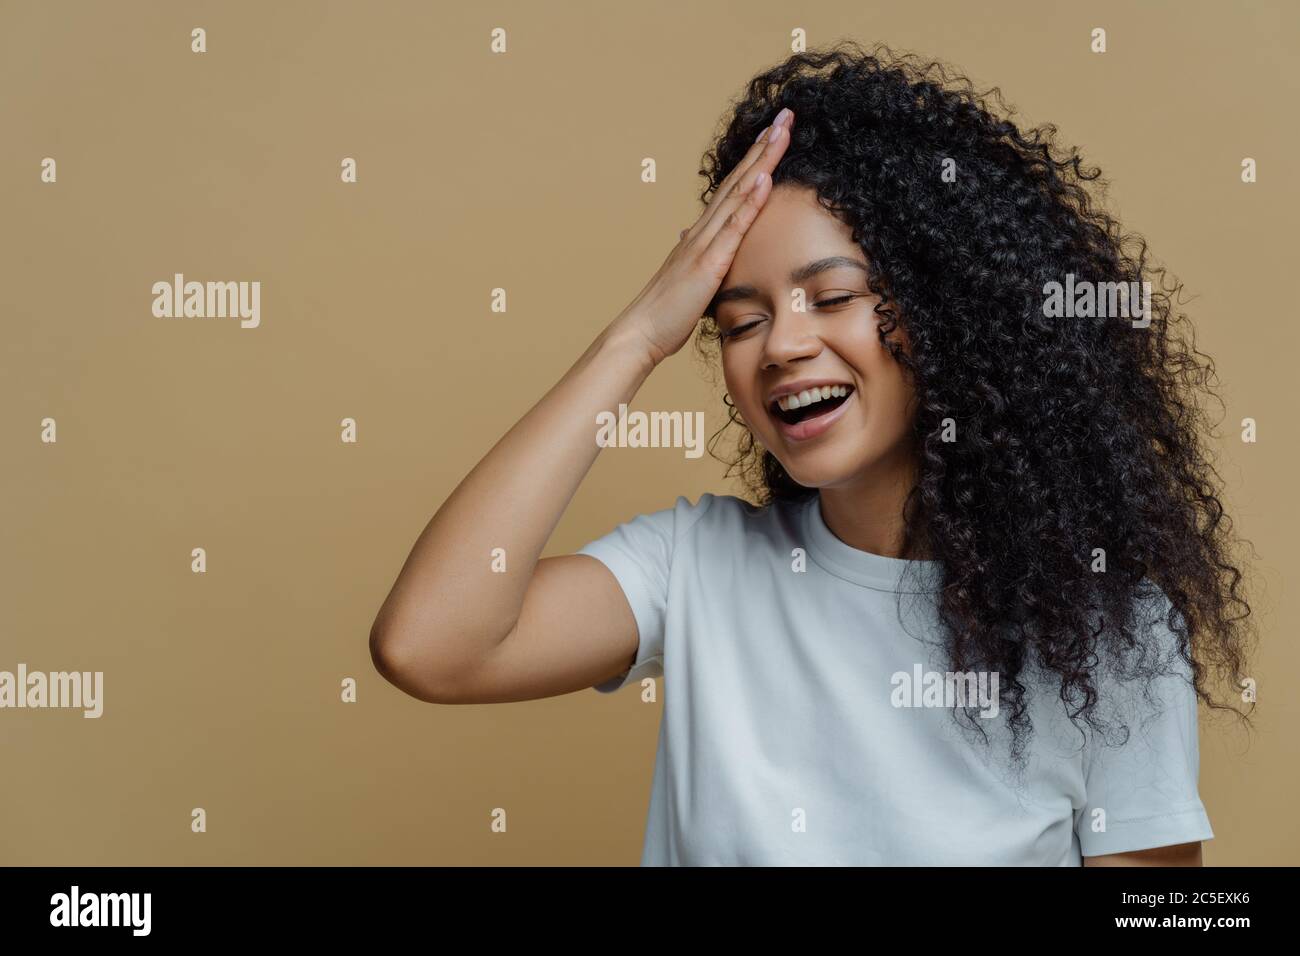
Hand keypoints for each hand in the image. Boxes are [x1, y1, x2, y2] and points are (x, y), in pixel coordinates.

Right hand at [611, 108, 794, 366]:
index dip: (754, 160)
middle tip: (785, 114)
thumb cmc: (666, 313)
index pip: (733, 190)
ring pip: (738, 194)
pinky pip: (733, 228)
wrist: (641, 333)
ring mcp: (705, 244)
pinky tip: (764, 178)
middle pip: (738, 180)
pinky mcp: (709, 264)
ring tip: (780, 132)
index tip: (773, 134)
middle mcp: (703, 231)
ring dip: (761, 161)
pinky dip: (749, 202)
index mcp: (701, 236)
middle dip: (763, 146)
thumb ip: (696, 255)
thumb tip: (690, 236)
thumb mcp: (688, 279)